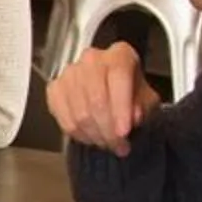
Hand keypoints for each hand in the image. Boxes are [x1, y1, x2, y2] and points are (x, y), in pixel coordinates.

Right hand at [44, 40, 157, 156]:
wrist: (111, 91)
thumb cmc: (130, 94)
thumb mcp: (146, 99)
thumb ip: (143, 107)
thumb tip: (132, 117)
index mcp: (119, 55)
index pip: (118, 78)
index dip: (121, 108)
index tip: (124, 132)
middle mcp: (92, 59)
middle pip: (96, 99)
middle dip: (108, 130)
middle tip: (118, 146)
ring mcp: (70, 73)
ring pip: (80, 113)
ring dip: (95, 135)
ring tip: (106, 143)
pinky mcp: (54, 89)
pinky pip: (64, 118)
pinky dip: (79, 135)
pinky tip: (91, 137)